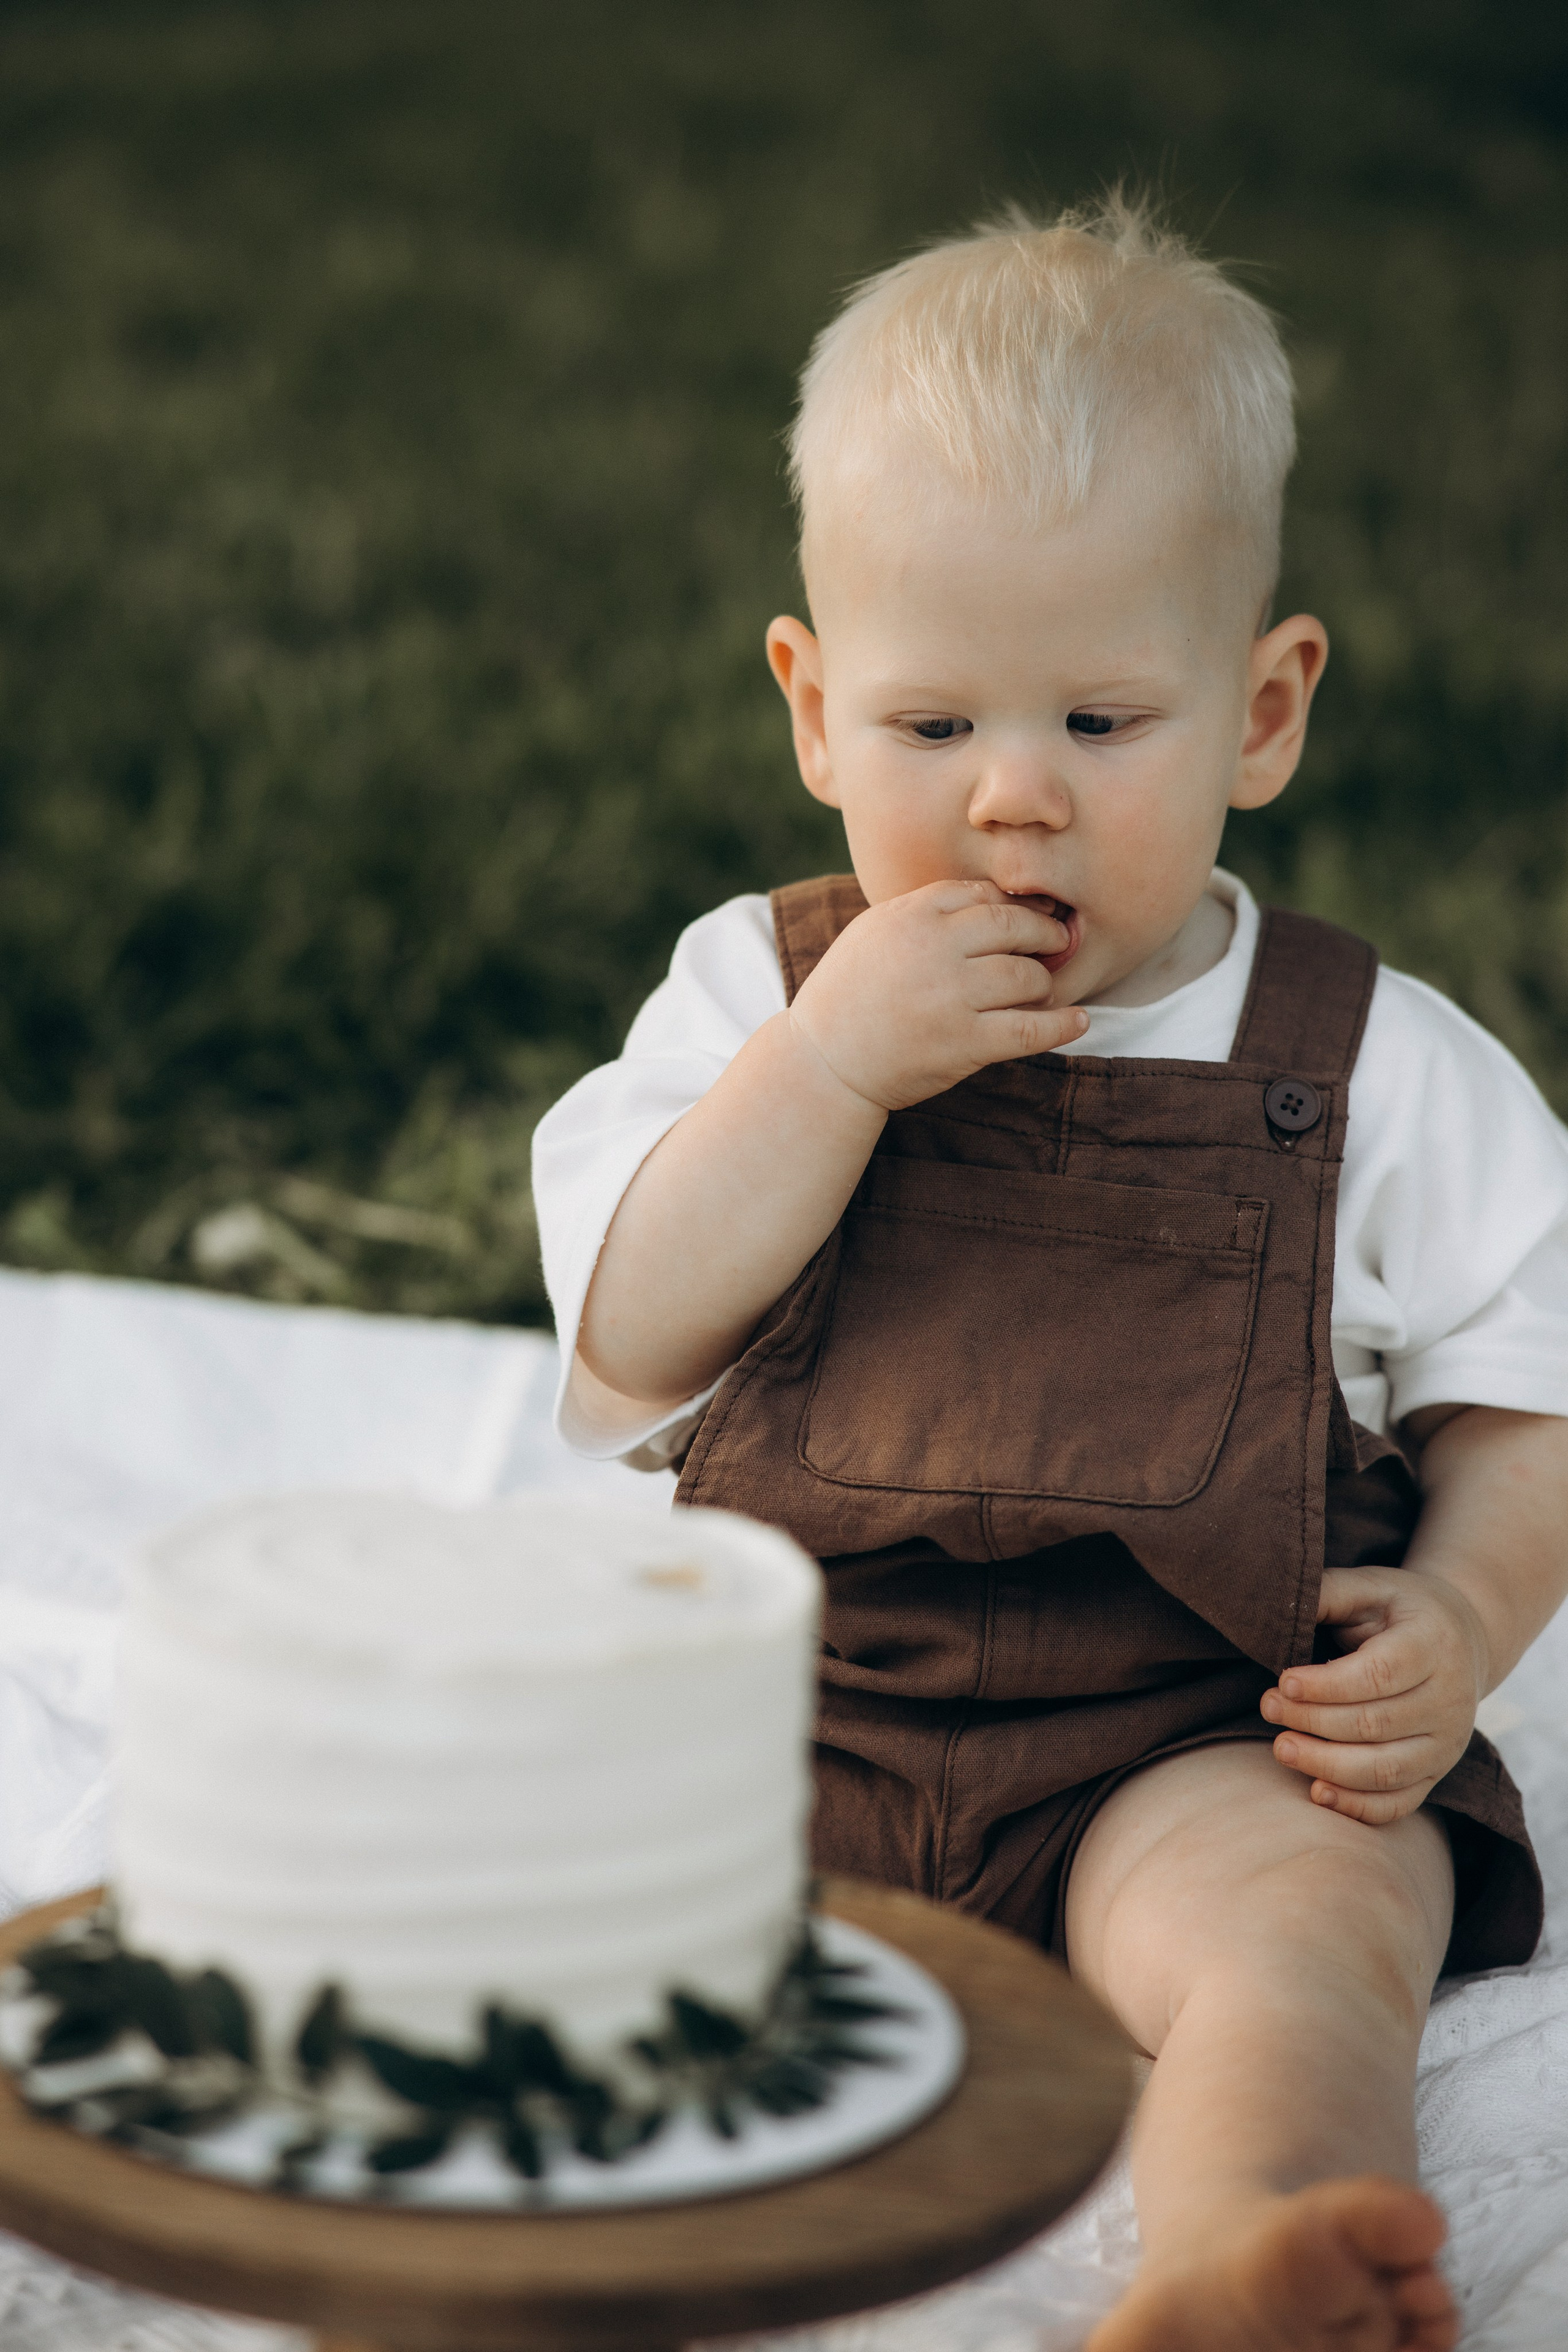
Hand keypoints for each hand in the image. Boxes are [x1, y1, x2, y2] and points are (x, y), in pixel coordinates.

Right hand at [788, 879, 1087, 1112]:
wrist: (824, 1060)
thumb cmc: (850, 993)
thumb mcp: (876, 932)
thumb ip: (928, 910)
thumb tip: (993, 897)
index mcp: (911, 915)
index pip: (983, 896)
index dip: (1013, 905)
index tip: (1029, 917)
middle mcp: (934, 949)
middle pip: (1014, 926)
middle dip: (1043, 934)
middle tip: (1057, 942)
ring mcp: (951, 997)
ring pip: (1027, 976)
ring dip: (1043, 982)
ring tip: (1043, 989)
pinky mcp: (964, 1043)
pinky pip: (1030, 1029)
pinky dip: (1062, 1025)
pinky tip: (1078, 1021)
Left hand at [1259, 1568, 1489, 1823]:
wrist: (1463, 1639)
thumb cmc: (1400, 1610)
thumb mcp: (1370, 1586)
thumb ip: (1329, 1592)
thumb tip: (1281, 1604)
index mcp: (1433, 1644)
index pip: (1379, 1674)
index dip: (1327, 1685)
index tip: (1283, 1681)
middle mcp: (1450, 1699)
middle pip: (1376, 1724)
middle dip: (1313, 1721)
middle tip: (1268, 1708)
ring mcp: (1447, 1742)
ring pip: (1386, 1769)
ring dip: (1327, 1765)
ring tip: (1282, 1747)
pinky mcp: (1438, 1772)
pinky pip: (1399, 1801)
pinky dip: (1357, 1805)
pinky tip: (1317, 1792)